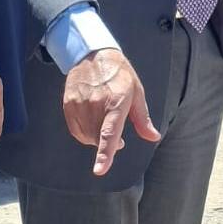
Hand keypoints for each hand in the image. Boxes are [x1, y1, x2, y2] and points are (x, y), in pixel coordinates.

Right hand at [63, 48, 160, 175]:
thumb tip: (154, 137)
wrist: (92, 53)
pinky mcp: (68, 104)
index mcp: (116, 102)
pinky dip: (85, 132)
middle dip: (109, 142)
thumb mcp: (136, 91)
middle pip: (99, 139)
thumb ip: (142, 119)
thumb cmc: (119, 74)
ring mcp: (79, 104)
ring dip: (96, 137)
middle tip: (116, 129)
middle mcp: (96, 104)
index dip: (105, 153)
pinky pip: (76, 130)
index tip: (100, 170)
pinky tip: (91, 120)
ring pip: (87, 137)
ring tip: (103, 119)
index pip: (109, 133)